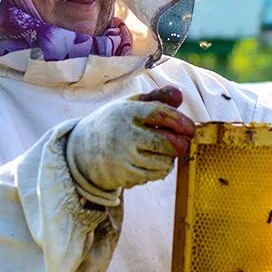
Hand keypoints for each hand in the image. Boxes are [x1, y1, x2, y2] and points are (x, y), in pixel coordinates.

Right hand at [66, 85, 195, 203]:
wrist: (81, 150)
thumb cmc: (115, 123)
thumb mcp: (131, 105)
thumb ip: (157, 98)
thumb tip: (178, 95)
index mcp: (127, 112)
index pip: (161, 114)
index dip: (181, 122)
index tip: (190, 128)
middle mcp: (125, 135)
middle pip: (167, 143)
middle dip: (181, 144)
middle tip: (182, 142)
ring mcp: (124, 158)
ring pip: (164, 162)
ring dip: (169, 157)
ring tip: (161, 151)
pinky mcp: (124, 176)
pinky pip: (155, 175)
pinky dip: (159, 169)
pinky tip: (150, 161)